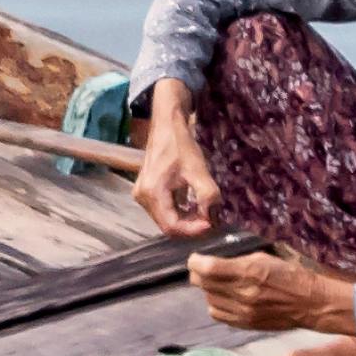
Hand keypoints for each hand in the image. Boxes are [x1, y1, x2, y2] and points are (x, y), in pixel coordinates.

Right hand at [127, 97, 219, 239]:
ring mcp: (142, 195)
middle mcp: (142, 197)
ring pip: (166, 219)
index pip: (172, 226)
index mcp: (151, 193)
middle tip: (211, 218)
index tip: (212, 223)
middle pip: (168, 225)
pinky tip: (194, 204)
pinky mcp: (147, 191)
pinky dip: (180, 212)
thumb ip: (208, 197)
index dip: (193, 230)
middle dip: (191, 226)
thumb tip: (212, 219)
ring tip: (204, 211)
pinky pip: (164, 210)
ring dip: (186, 220)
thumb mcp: (198, 171)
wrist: (167, 126)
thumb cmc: (181, 145)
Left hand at [188, 250, 355, 337]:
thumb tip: (213, 259)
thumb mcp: (264, 257)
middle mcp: (241, 294)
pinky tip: (226, 298)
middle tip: (206, 269)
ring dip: (209, 290)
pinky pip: (218, 315)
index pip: (206, 268)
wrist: (311, 303)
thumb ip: (237, 259)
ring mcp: (242, 312)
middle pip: (203, 284)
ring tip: (219, 284)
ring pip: (208, 300)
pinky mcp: (245, 325)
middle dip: (200, 274)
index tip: (196, 258)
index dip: (196, 261)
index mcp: (247, 272)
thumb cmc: (290, 274)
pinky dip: (217, 305)